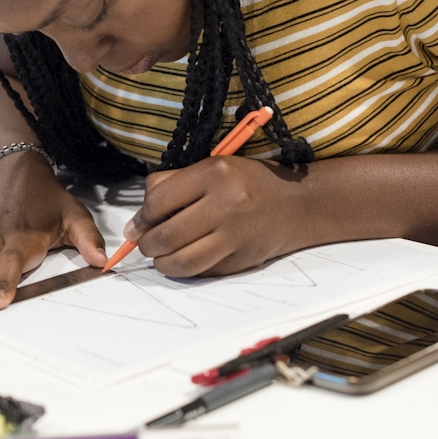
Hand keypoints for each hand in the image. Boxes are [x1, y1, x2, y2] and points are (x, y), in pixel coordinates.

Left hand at [123, 156, 310, 276]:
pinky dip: (186, 270)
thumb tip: (138, 220)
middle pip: (166, 235)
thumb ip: (173, 184)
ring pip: (181, 261)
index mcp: (215, 173)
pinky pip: (202, 271)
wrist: (299, 203)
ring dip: (162, 263)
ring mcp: (236, 235)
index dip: (141, 217)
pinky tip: (185, 259)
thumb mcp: (213, 167)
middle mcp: (226, 203)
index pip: (158, 200)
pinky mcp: (242, 259)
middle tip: (146, 243)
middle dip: (147, 244)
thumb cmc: (249, 183)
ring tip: (161, 256)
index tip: (138, 225)